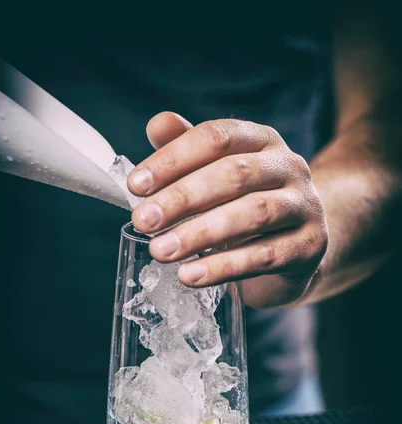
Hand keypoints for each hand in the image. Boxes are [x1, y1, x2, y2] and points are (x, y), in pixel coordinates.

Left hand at [128, 112, 327, 308]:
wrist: (297, 248)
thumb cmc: (245, 208)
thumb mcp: (215, 178)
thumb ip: (187, 152)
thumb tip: (156, 125)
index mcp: (262, 141)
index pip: (216, 137)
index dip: (173, 159)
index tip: (136, 185)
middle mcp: (289, 166)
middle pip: (234, 174)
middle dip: (182, 198)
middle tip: (143, 221)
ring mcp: (305, 206)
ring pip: (252, 214)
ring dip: (200, 233)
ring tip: (161, 251)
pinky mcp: (310, 246)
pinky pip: (265, 256)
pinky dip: (223, 267)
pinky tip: (190, 275)